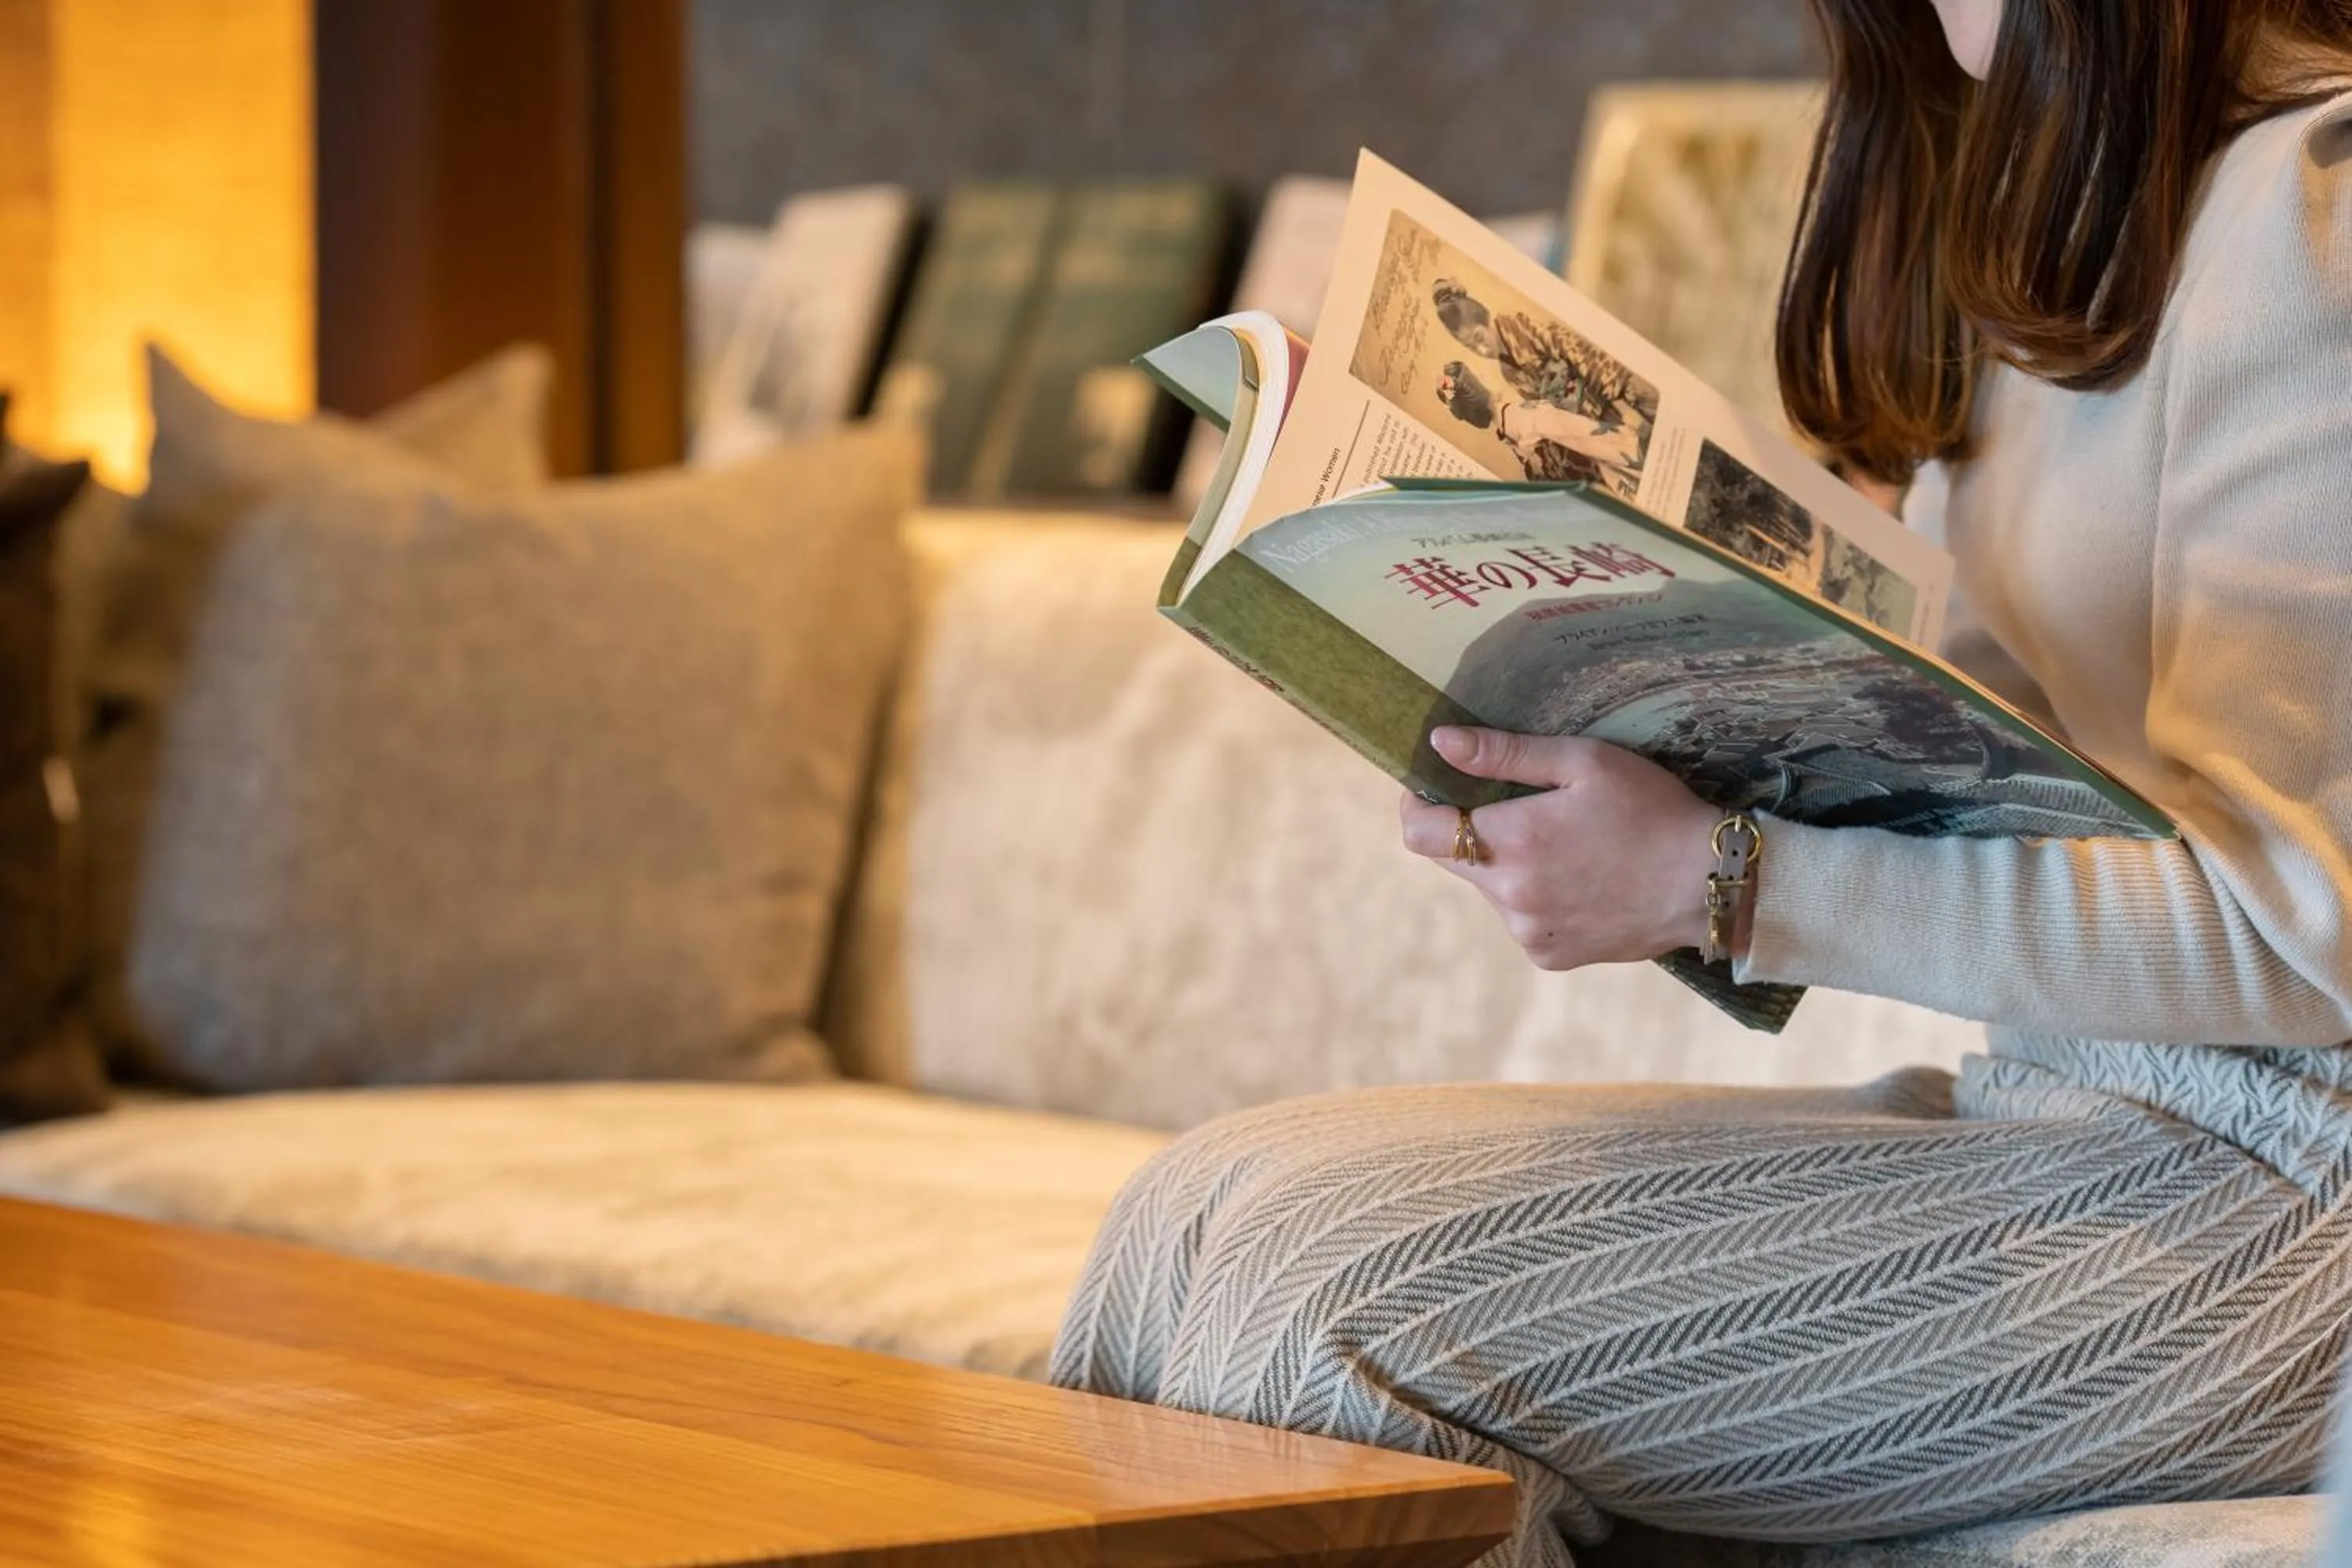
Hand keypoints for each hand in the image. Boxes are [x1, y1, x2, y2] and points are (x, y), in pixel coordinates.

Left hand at [1399, 726, 1720, 969]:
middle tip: (1519, 809)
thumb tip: (1440, 743)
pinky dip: (1535, 898)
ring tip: (1565, 846)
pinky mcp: (1550, 956)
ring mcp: (1528, 932)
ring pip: (1488, 890)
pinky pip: (1521, 919)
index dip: (1418, 806)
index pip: (1419, 833)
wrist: (1708, 884)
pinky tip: (1580, 880)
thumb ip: (1504, 753)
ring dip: (1506, 866)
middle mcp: (1510, 896)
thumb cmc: (1651, 810)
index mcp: (1511, 842)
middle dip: (1469, 831)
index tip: (1438, 788)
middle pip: (1451, 860)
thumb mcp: (1583, 762)